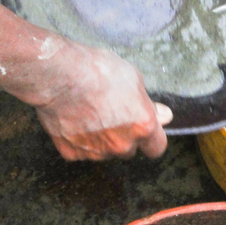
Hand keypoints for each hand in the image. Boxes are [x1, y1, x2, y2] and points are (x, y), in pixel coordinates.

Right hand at [0, 0, 171, 161]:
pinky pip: (81, 150)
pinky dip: (80, 140)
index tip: (146, 131)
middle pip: (129, 150)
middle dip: (125, 137)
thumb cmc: (100, 72)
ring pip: (104, 152)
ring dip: (102, 139)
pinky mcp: (71, 152)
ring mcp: (95, 151)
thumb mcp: (134, 80)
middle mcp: (121, 145)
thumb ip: (149, 105)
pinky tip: (75, 119)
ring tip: (92, 113)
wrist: (61, 75)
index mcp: (142, 126)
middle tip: (113, 114)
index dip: (152, 139)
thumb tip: (164, 116)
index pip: (157, 148)